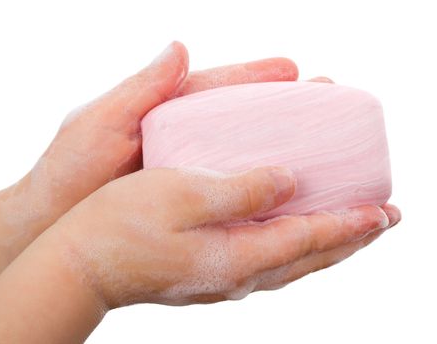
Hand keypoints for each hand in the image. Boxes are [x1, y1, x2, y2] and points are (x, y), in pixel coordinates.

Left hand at [0, 41, 299, 231]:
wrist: (51, 225)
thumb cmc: (69, 171)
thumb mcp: (100, 122)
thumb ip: (139, 88)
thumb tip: (180, 47)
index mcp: (160, 112)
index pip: (216, 89)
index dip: (254, 78)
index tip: (293, 70)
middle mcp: (178, 139)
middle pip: (239, 121)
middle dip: (282, 111)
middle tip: (327, 102)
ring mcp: (181, 173)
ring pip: (239, 158)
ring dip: (279, 152)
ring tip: (323, 148)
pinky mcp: (181, 204)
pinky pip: (225, 193)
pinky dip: (254, 191)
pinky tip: (285, 195)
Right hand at [53, 166, 399, 307]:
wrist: (79, 265)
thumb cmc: (121, 225)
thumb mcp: (183, 194)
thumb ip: (241, 190)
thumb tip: (288, 181)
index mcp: (236, 255)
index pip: (309, 239)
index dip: (349, 224)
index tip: (383, 212)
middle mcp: (236, 275)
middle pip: (307, 258)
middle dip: (348, 240)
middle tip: (381, 221)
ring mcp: (219, 279)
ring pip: (289, 265)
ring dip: (323, 246)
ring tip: (346, 228)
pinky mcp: (203, 274)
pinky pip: (265, 262)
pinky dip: (291, 249)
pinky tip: (287, 235)